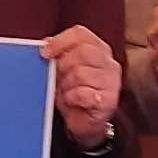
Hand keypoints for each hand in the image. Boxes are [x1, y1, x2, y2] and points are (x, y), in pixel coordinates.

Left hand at [45, 26, 122, 145]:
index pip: (81, 34)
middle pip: (83, 51)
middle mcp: (109, 62)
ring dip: (67, 85)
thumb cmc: (75, 93)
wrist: (84, 123)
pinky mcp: (109, 100)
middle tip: (58, 78)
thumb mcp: (63, 70)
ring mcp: (112, 81)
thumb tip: (46, 42)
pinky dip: (72, 98)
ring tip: (67, 92)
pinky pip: (84, 93)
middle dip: (63, 65)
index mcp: (98, 49)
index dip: (61, 41)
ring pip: (81, 73)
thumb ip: (58, 54)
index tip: (45, 52)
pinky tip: (73, 101)